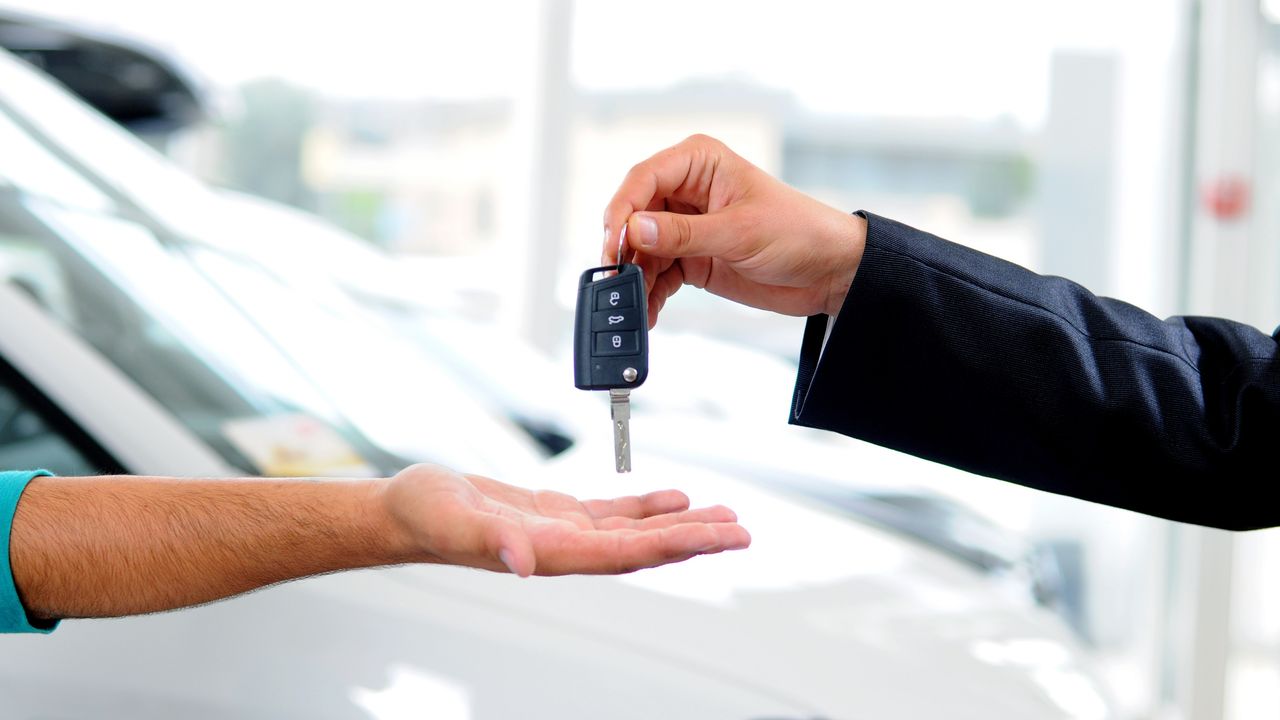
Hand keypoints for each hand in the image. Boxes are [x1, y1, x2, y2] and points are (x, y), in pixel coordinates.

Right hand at [380, 464, 749, 575]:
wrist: (405, 510)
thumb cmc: (423, 517)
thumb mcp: (452, 521)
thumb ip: (489, 541)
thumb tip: (523, 561)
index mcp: (550, 553)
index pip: (626, 553)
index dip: (674, 544)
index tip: (715, 536)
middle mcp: (566, 549)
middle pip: (645, 548)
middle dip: (696, 539)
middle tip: (742, 531)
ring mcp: (563, 533)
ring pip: (636, 532)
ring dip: (681, 525)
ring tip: (724, 517)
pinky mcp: (555, 514)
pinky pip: (613, 514)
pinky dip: (646, 507)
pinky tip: (674, 498)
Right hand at [602, 134, 867, 324]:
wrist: (830, 272)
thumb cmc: (799, 232)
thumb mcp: (740, 232)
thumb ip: (683, 234)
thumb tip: (635, 231)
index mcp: (700, 163)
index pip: (644, 179)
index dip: (623, 210)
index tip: (616, 242)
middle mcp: (687, 190)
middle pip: (635, 216)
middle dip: (624, 249)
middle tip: (617, 278)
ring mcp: (687, 227)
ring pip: (642, 250)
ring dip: (635, 277)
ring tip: (632, 304)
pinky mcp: (692, 258)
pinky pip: (658, 273)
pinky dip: (651, 294)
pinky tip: (648, 312)